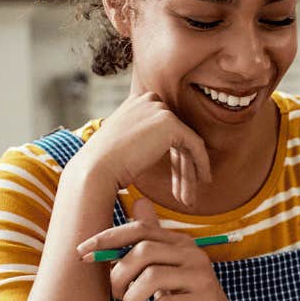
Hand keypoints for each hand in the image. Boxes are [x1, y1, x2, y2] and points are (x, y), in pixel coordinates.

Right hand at [78, 91, 211, 204]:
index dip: (173, 157)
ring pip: (186, 144)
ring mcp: (160, 110)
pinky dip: (201, 164)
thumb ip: (143, 137)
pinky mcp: (170, 123)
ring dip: (188, 174)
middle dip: (181, 168)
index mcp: (137, 102)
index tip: (176, 181)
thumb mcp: (124, 142)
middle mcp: (149, 100)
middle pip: (176, 137)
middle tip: (184, 195)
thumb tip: (158, 147)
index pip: (164, 129)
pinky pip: (195, 145)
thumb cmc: (104, 163)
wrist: (96, 168)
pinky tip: (203, 181)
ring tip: (188, 200)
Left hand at [78, 200, 243, 300]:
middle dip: (119, 275)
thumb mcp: (167, 270)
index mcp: (181, 243)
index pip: (140, 229)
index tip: (82, 253)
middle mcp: (193, 254)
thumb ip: (152, 242)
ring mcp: (201, 277)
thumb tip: (138, 202)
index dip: (107, 239)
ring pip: (151, 278)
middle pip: (144, 251)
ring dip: (131, 300)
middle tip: (116, 295)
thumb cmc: (186, 300)